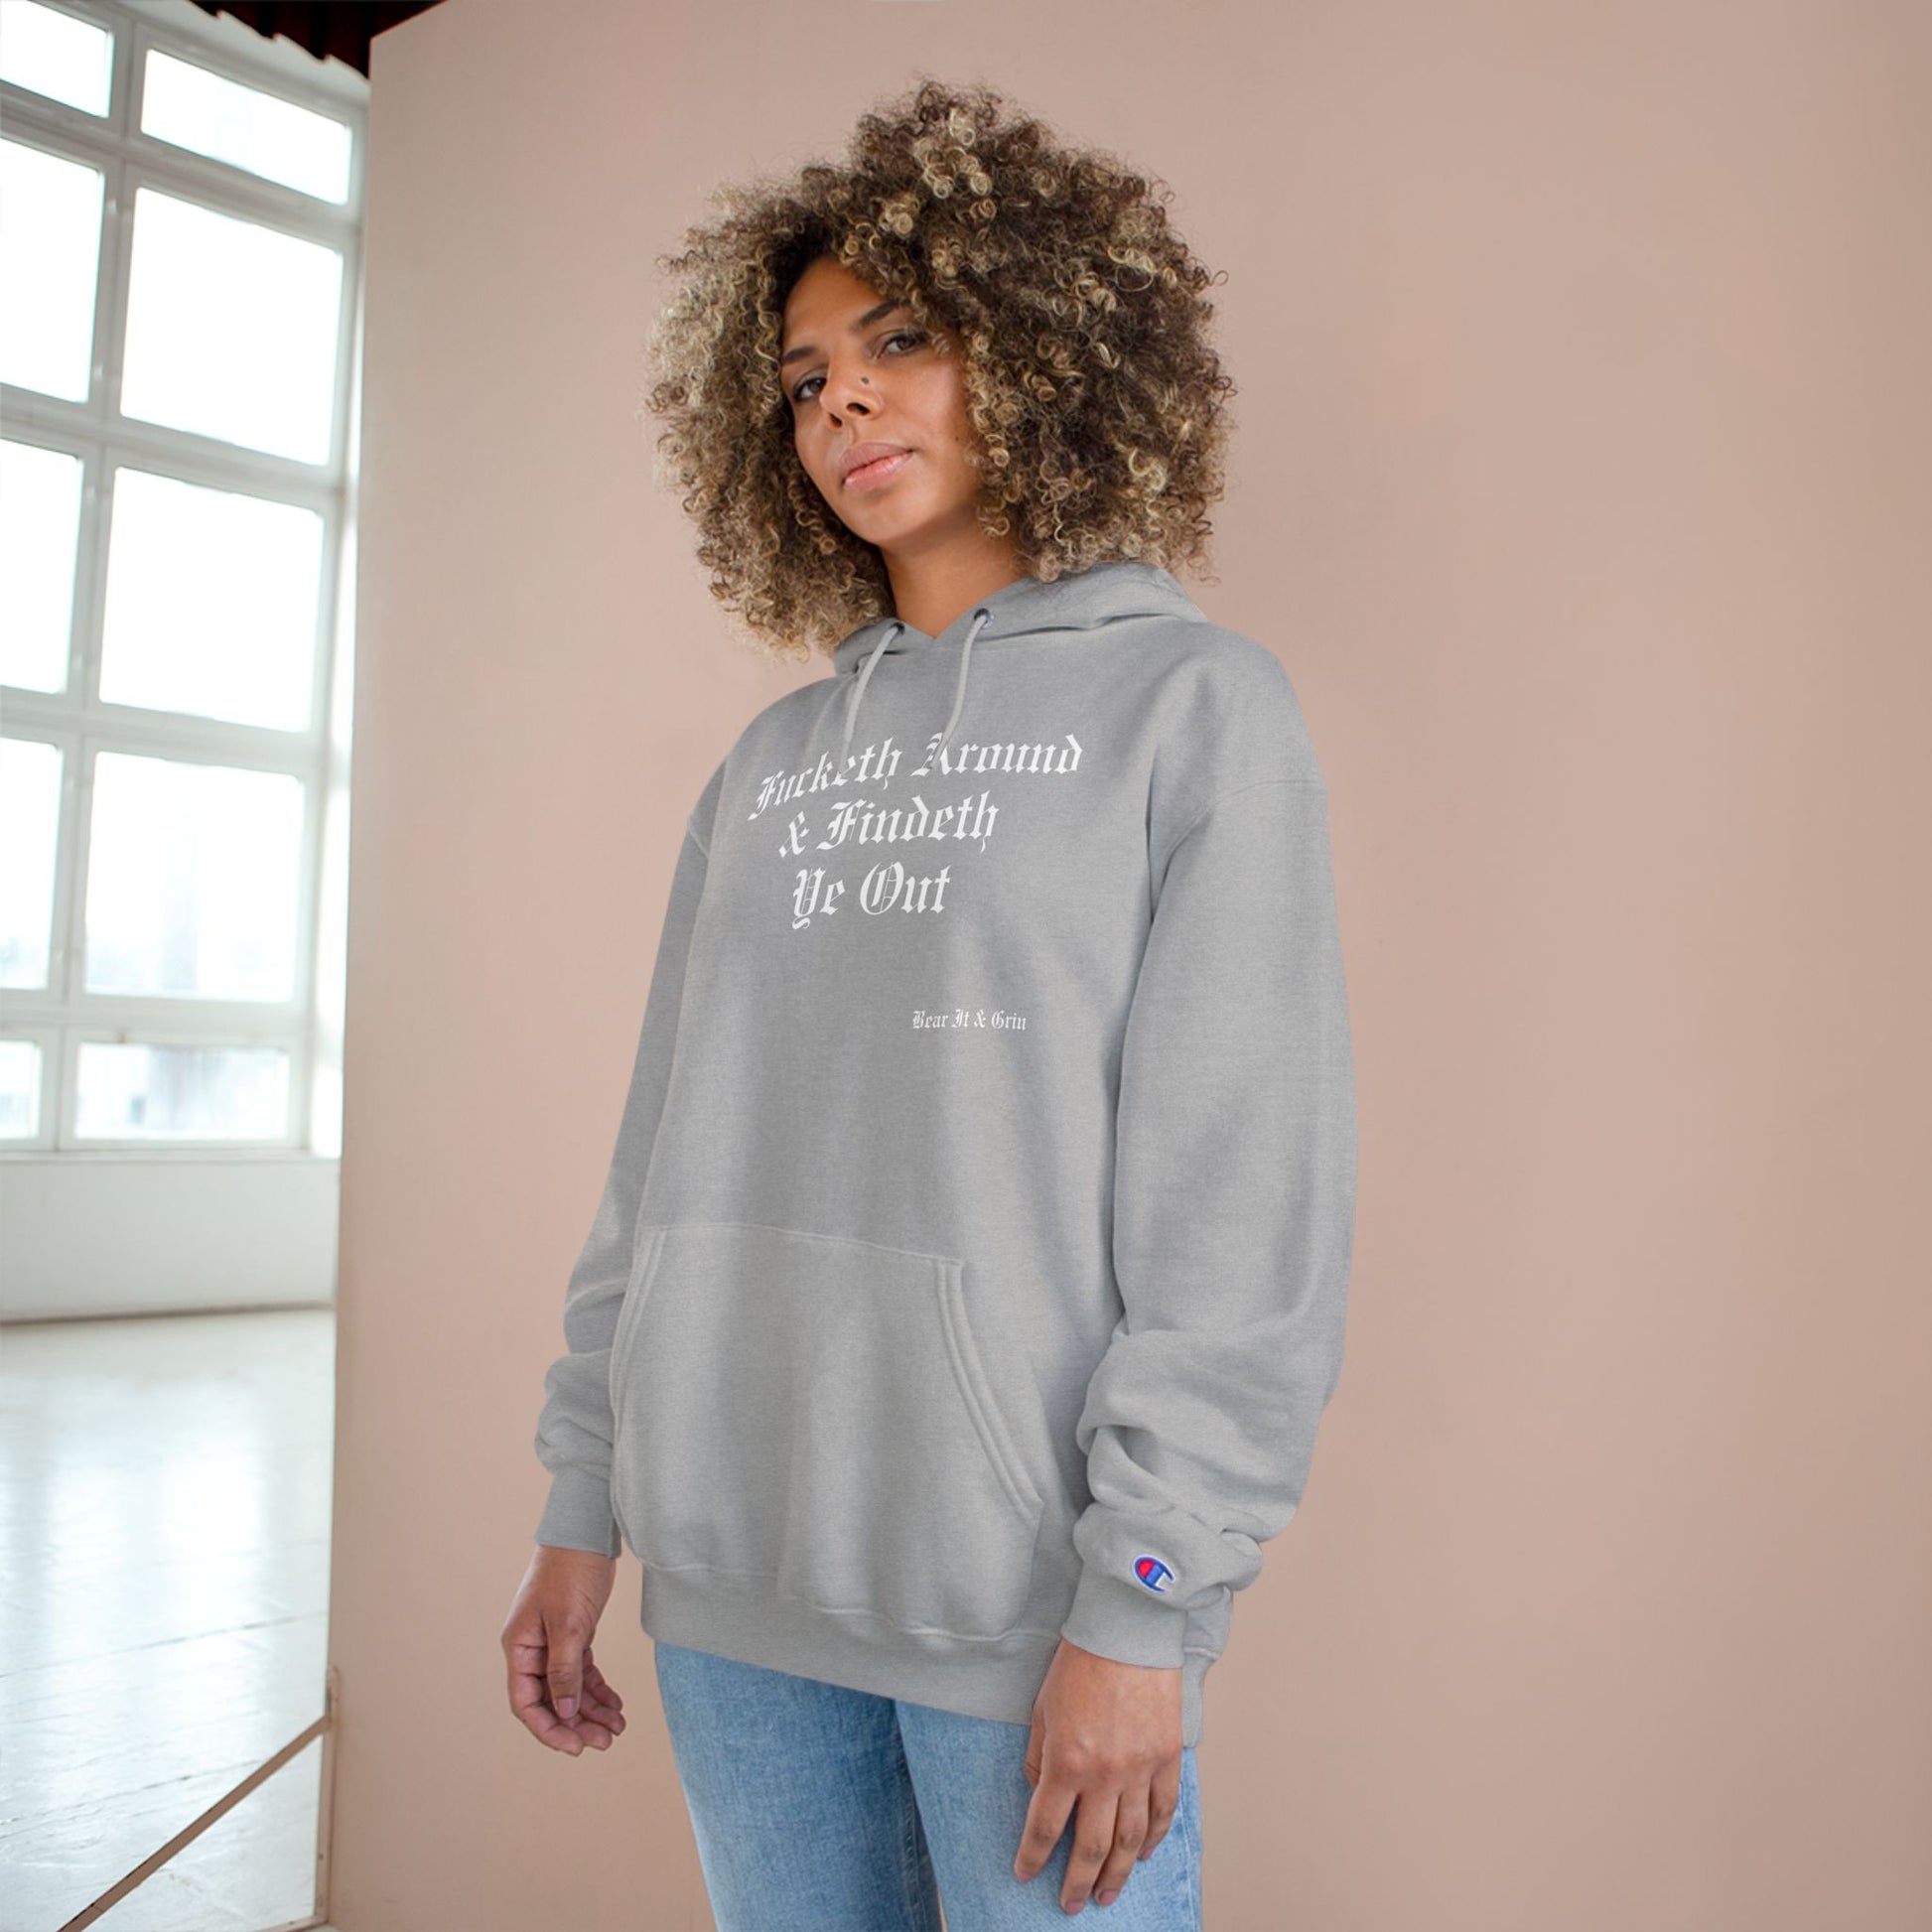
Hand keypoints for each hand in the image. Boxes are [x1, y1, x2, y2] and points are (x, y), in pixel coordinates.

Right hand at [501, 1545, 627, 1754]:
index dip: (549, 1729)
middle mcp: (532, 1649)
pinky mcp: (574, 1633)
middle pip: (550, 1700)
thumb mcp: (569, 1624)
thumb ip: (564, 1671)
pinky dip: (598, 1689)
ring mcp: (552, 1642)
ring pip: (570, 1689)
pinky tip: (616, 1704)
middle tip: (607, 1741)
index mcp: (519, 1648)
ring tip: (618, 1727)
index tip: (576, 1747)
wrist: (587, 1530)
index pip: (527, 1703)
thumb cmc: (571, 1571)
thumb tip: (564, 1714)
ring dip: (592, 1710)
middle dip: (577, 1724)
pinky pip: (583, 1671)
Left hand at [1013, 1638, 1183, 1913]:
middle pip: (1090, 1846)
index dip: (1032, 1856)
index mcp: (1066, 1762)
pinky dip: (1155, 1837)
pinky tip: (1145, 1854)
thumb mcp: (1042, 1709)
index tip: (1025, 1874)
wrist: (1127, 1631)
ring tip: (1107, 1893)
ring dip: (1118, 1872)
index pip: (1045, 1827)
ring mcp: (1139, 1770)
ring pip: (1130, 1839)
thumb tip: (1042, 1793)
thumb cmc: (1080, 1663)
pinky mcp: (1166, 1758)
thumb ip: (1039, 1757)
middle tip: (1072, 1904)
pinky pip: (1162, 1810)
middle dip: (1077, 1881)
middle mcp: (1103, 1775)